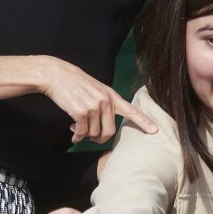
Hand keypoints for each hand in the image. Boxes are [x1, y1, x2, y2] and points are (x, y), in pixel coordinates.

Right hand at [42, 59, 156, 143]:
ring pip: (94, 133)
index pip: (131, 110)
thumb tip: (104, 126)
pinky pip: (82, 133)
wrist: (57, 75)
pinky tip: (73, 133)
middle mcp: (105, 101)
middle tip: (92, 137)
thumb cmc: (76, 84)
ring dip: (85, 136)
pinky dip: (77, 136)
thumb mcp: (96, 89)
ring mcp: (93, 106)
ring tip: (78, 129)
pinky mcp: (80, 112)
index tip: (155, 130)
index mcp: (111, 95)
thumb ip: (104, 104)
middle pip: (110, 131)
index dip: (143, 122)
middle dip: (100, 139)